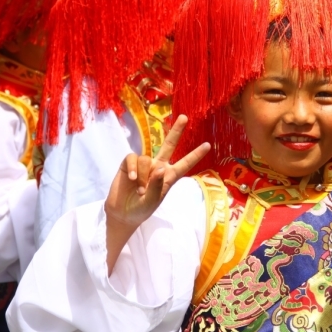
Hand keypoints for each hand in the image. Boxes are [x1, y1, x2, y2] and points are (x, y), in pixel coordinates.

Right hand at [105, 115, 210, 229]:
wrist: (123, 213)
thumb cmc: (142, 208)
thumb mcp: (152, 201)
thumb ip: (156, 185)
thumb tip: (159, 168)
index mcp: (169, 176)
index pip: (185, 164)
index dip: (195, 155)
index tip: (208, 145)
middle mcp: (158, 166)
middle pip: (169, 145)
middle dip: (176, 131)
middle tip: (184, 117)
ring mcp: (144, 164)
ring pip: (146, 159)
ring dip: (143, 175)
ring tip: (140, 190)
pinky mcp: (129, 163)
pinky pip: (133, 158)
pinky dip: (134, 168)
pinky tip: (132, 179)